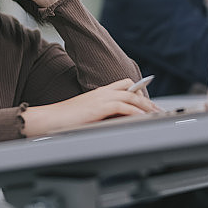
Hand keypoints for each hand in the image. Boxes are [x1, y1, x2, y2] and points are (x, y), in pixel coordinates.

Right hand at [21, 79, 162, 136]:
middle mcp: (102, 92)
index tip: (151, 102)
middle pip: (131, 90)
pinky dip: (135, 111)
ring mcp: (101, 98)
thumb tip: (117, 122)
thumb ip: (102, 115)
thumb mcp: (87, 114)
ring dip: (146, 106)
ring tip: (156, 114)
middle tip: (159, 111)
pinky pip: (123, 106)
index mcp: (99, 92)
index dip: (139, 91)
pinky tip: (143, 118)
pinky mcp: (99, 107)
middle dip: (147, 100)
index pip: (124, 85)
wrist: (49, 120)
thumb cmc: (64, 120)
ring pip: (130, 96)